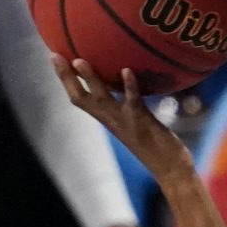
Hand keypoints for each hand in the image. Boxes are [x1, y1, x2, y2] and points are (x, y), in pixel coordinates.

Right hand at [50, 56, 195, 188]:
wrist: (171, 170)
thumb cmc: (159, 146)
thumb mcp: (138, 121)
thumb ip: (130, 104)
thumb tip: (129, 82)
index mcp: (109, 119)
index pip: (80, 99)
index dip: (66, 80)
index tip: (55, 57)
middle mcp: (112, 120)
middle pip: (82, 98)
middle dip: (66, 77)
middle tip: (55, 56)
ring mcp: (126, 121)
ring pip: (101, 99)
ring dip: (90, 79)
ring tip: (79, 60)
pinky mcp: (142, 122)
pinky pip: (133, 102)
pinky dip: (129, 86)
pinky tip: (126, 70)